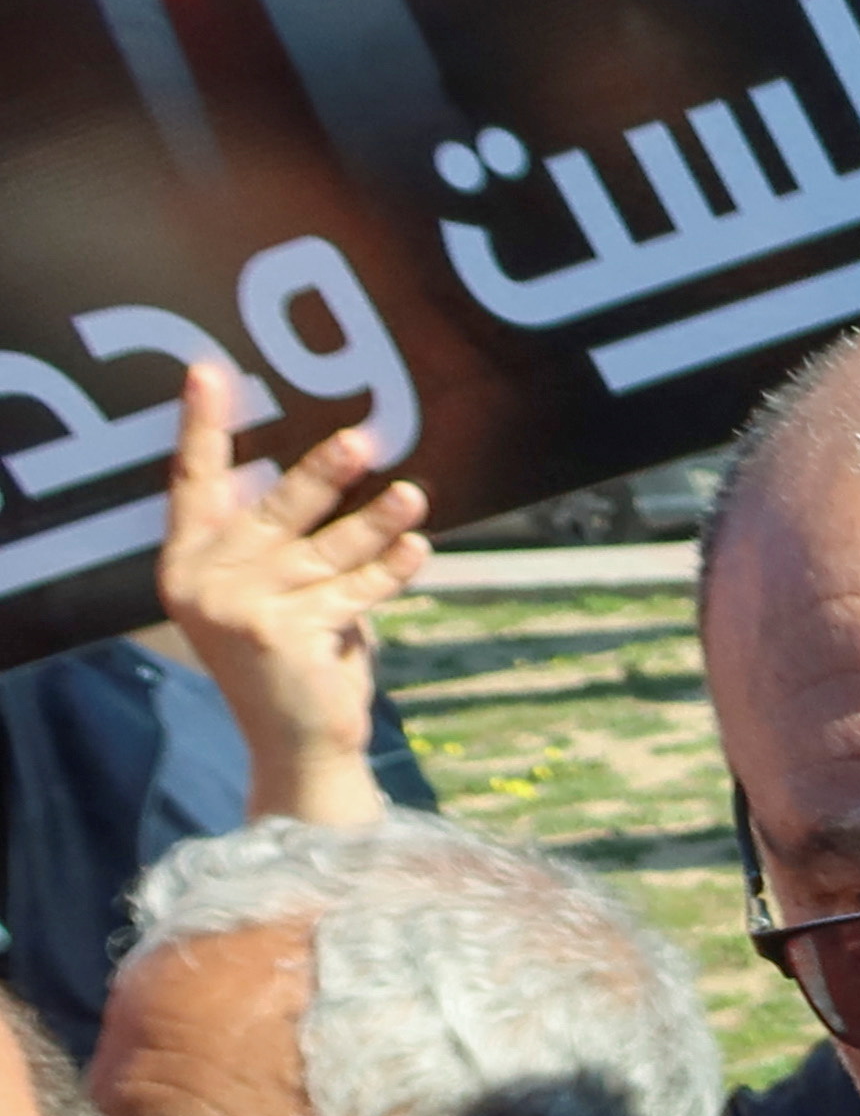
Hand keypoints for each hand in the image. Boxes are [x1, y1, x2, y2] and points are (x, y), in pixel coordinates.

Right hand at [154, 362, 417, 829]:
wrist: (295, 746)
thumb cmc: (290, 661)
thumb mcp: (266, 597)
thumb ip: (277, 545)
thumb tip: (329, 467)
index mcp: (186, 564)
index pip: (192, 482)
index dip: (203, 426)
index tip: (209, 370)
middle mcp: (205, 582)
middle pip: (272, 509)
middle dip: (322, 474)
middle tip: (363, 437)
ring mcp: (244, 609)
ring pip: (326, 550)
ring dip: (377, 521)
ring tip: (413, 496)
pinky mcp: (289, 634)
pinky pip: (356, 590)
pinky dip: (391, 568)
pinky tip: (417, 547)